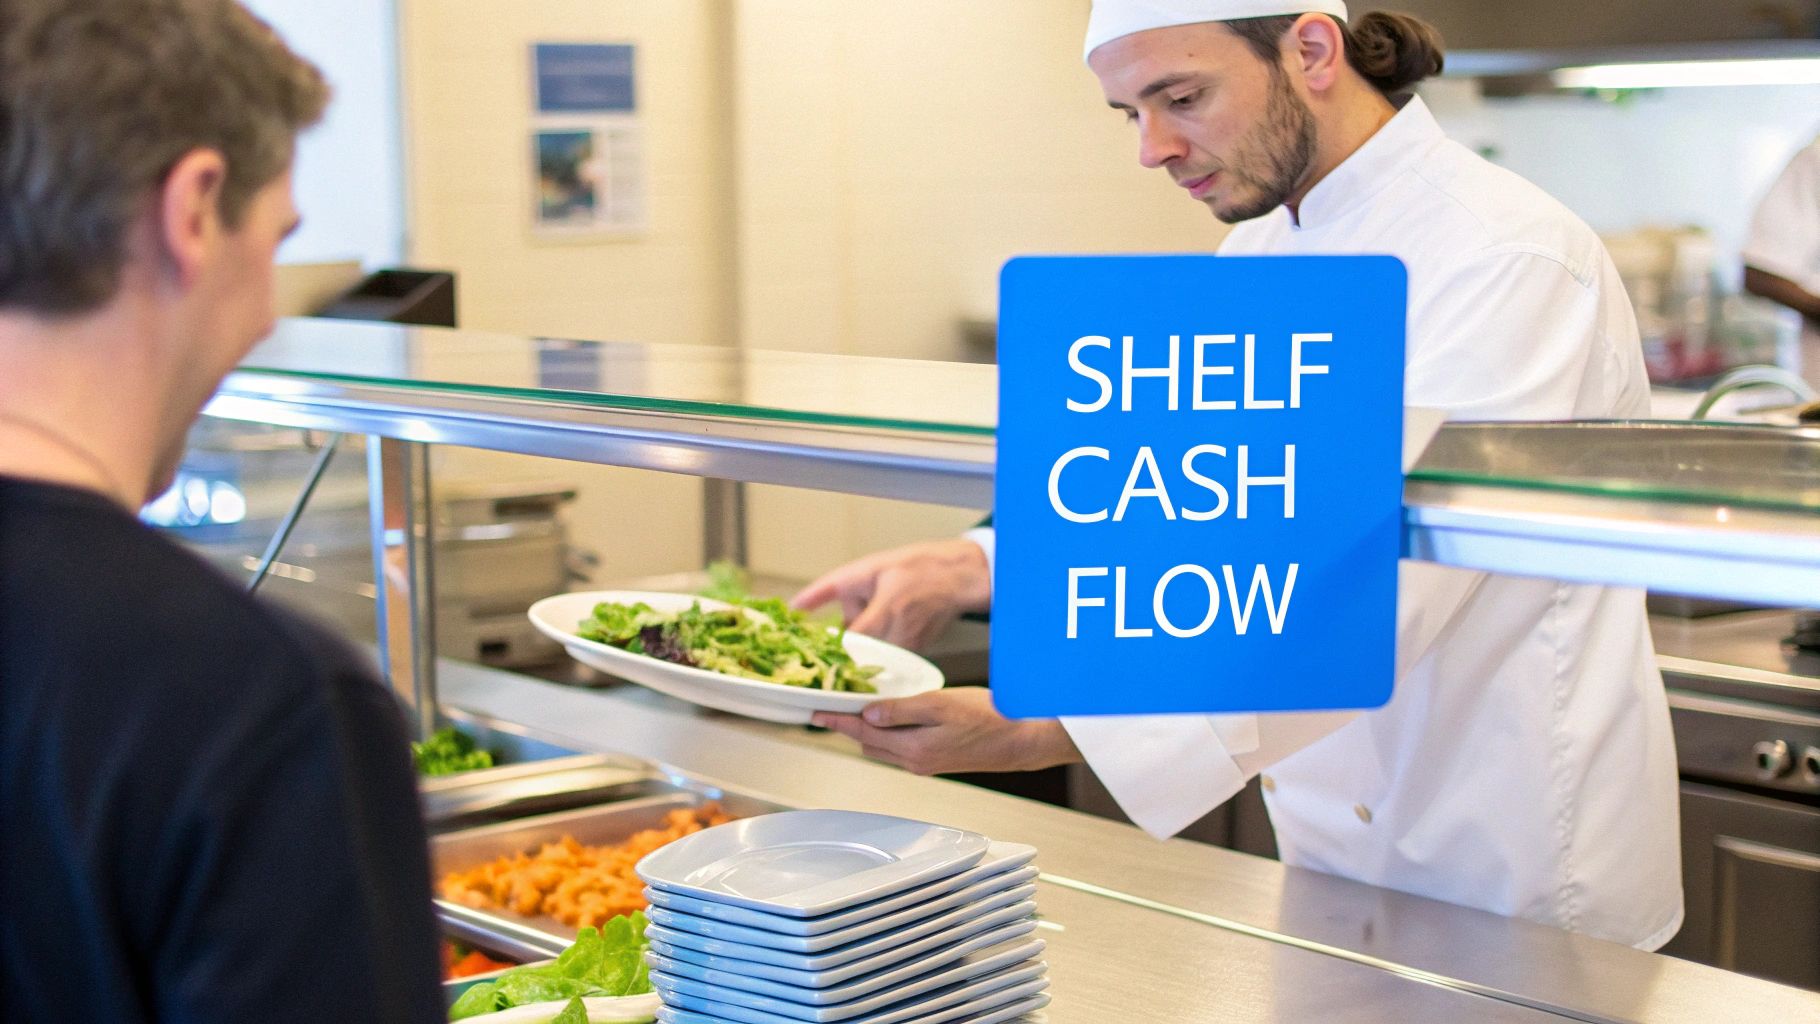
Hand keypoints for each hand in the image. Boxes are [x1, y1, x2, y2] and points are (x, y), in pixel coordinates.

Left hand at [791, 538, 990, 651]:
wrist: (956, 577)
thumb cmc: (914, 567)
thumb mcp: (867, 569)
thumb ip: (828, 589)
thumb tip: (795, 605)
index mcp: (885, 612)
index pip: (847, 645)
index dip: (828, 649)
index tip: (812, 651)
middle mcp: (898, 636)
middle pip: (855, 653)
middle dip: (843, 644)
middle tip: (841, 628)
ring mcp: (909, 648)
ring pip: (870, 656)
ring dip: (862, 643)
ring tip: (872, 616)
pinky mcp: (915, 652)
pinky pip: (886, 654)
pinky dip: (878, 643)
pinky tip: (886, 622)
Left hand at [811, 688, 1080, 775]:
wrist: (1022, 739)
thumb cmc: (989, 718)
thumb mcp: (940, 705)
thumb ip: (900, 711)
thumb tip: (867, 715)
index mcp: (912, 749)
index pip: (862, 733)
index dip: (837, 721)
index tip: (815, 712)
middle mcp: (914, 762)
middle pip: (868, 743)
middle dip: (847, 726)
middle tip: (828, 708)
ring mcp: (925, 763)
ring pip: (883, 747)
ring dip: (865, 731)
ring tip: (851, 711)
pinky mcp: (936, 760)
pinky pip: (899, 748)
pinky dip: (886, 734)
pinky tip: (888, 720)